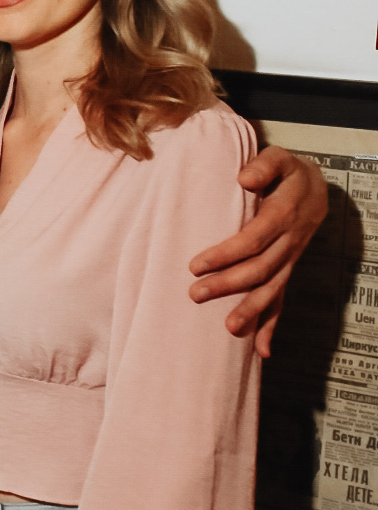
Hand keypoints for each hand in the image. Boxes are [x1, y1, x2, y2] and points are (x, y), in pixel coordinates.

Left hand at [189, 146, 327, 357]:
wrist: (315, 185)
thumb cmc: (286, 171)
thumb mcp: (278, 158)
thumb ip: (263, 165)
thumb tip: (244, 177)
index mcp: (283, 215)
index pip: (253, 240)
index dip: (225, 253)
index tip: (195, 264)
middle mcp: (290, 242)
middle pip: (260, 269)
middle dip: (228, 285)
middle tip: (194, 295)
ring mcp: (290, 259)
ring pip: (272, 289)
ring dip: (252, 311)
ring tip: (229, 330)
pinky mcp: (287, 269)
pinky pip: (282, 300)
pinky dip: (273, 326)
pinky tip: (261, 351)